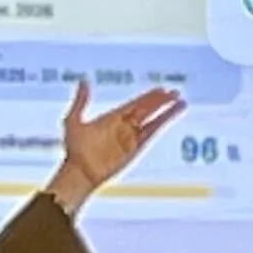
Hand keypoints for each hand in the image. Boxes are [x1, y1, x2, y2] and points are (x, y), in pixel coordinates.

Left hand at [47, 82, 184, 213]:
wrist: (81, 172)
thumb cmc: (75, 150)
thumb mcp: (73, 121)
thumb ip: (81, 101)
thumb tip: (84, 81)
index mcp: (111, 118)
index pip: (134, 104)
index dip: (148, 97)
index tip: (160, 89)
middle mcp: (123, 127)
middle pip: (147, 110)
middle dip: (160, 101)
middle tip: (174, 93)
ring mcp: (130, 137)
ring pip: (152, 120)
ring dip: (166, 110)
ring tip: (179, 101)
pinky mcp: (135, 147)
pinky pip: (152, 132)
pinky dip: (163, 122)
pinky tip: (172, 114)